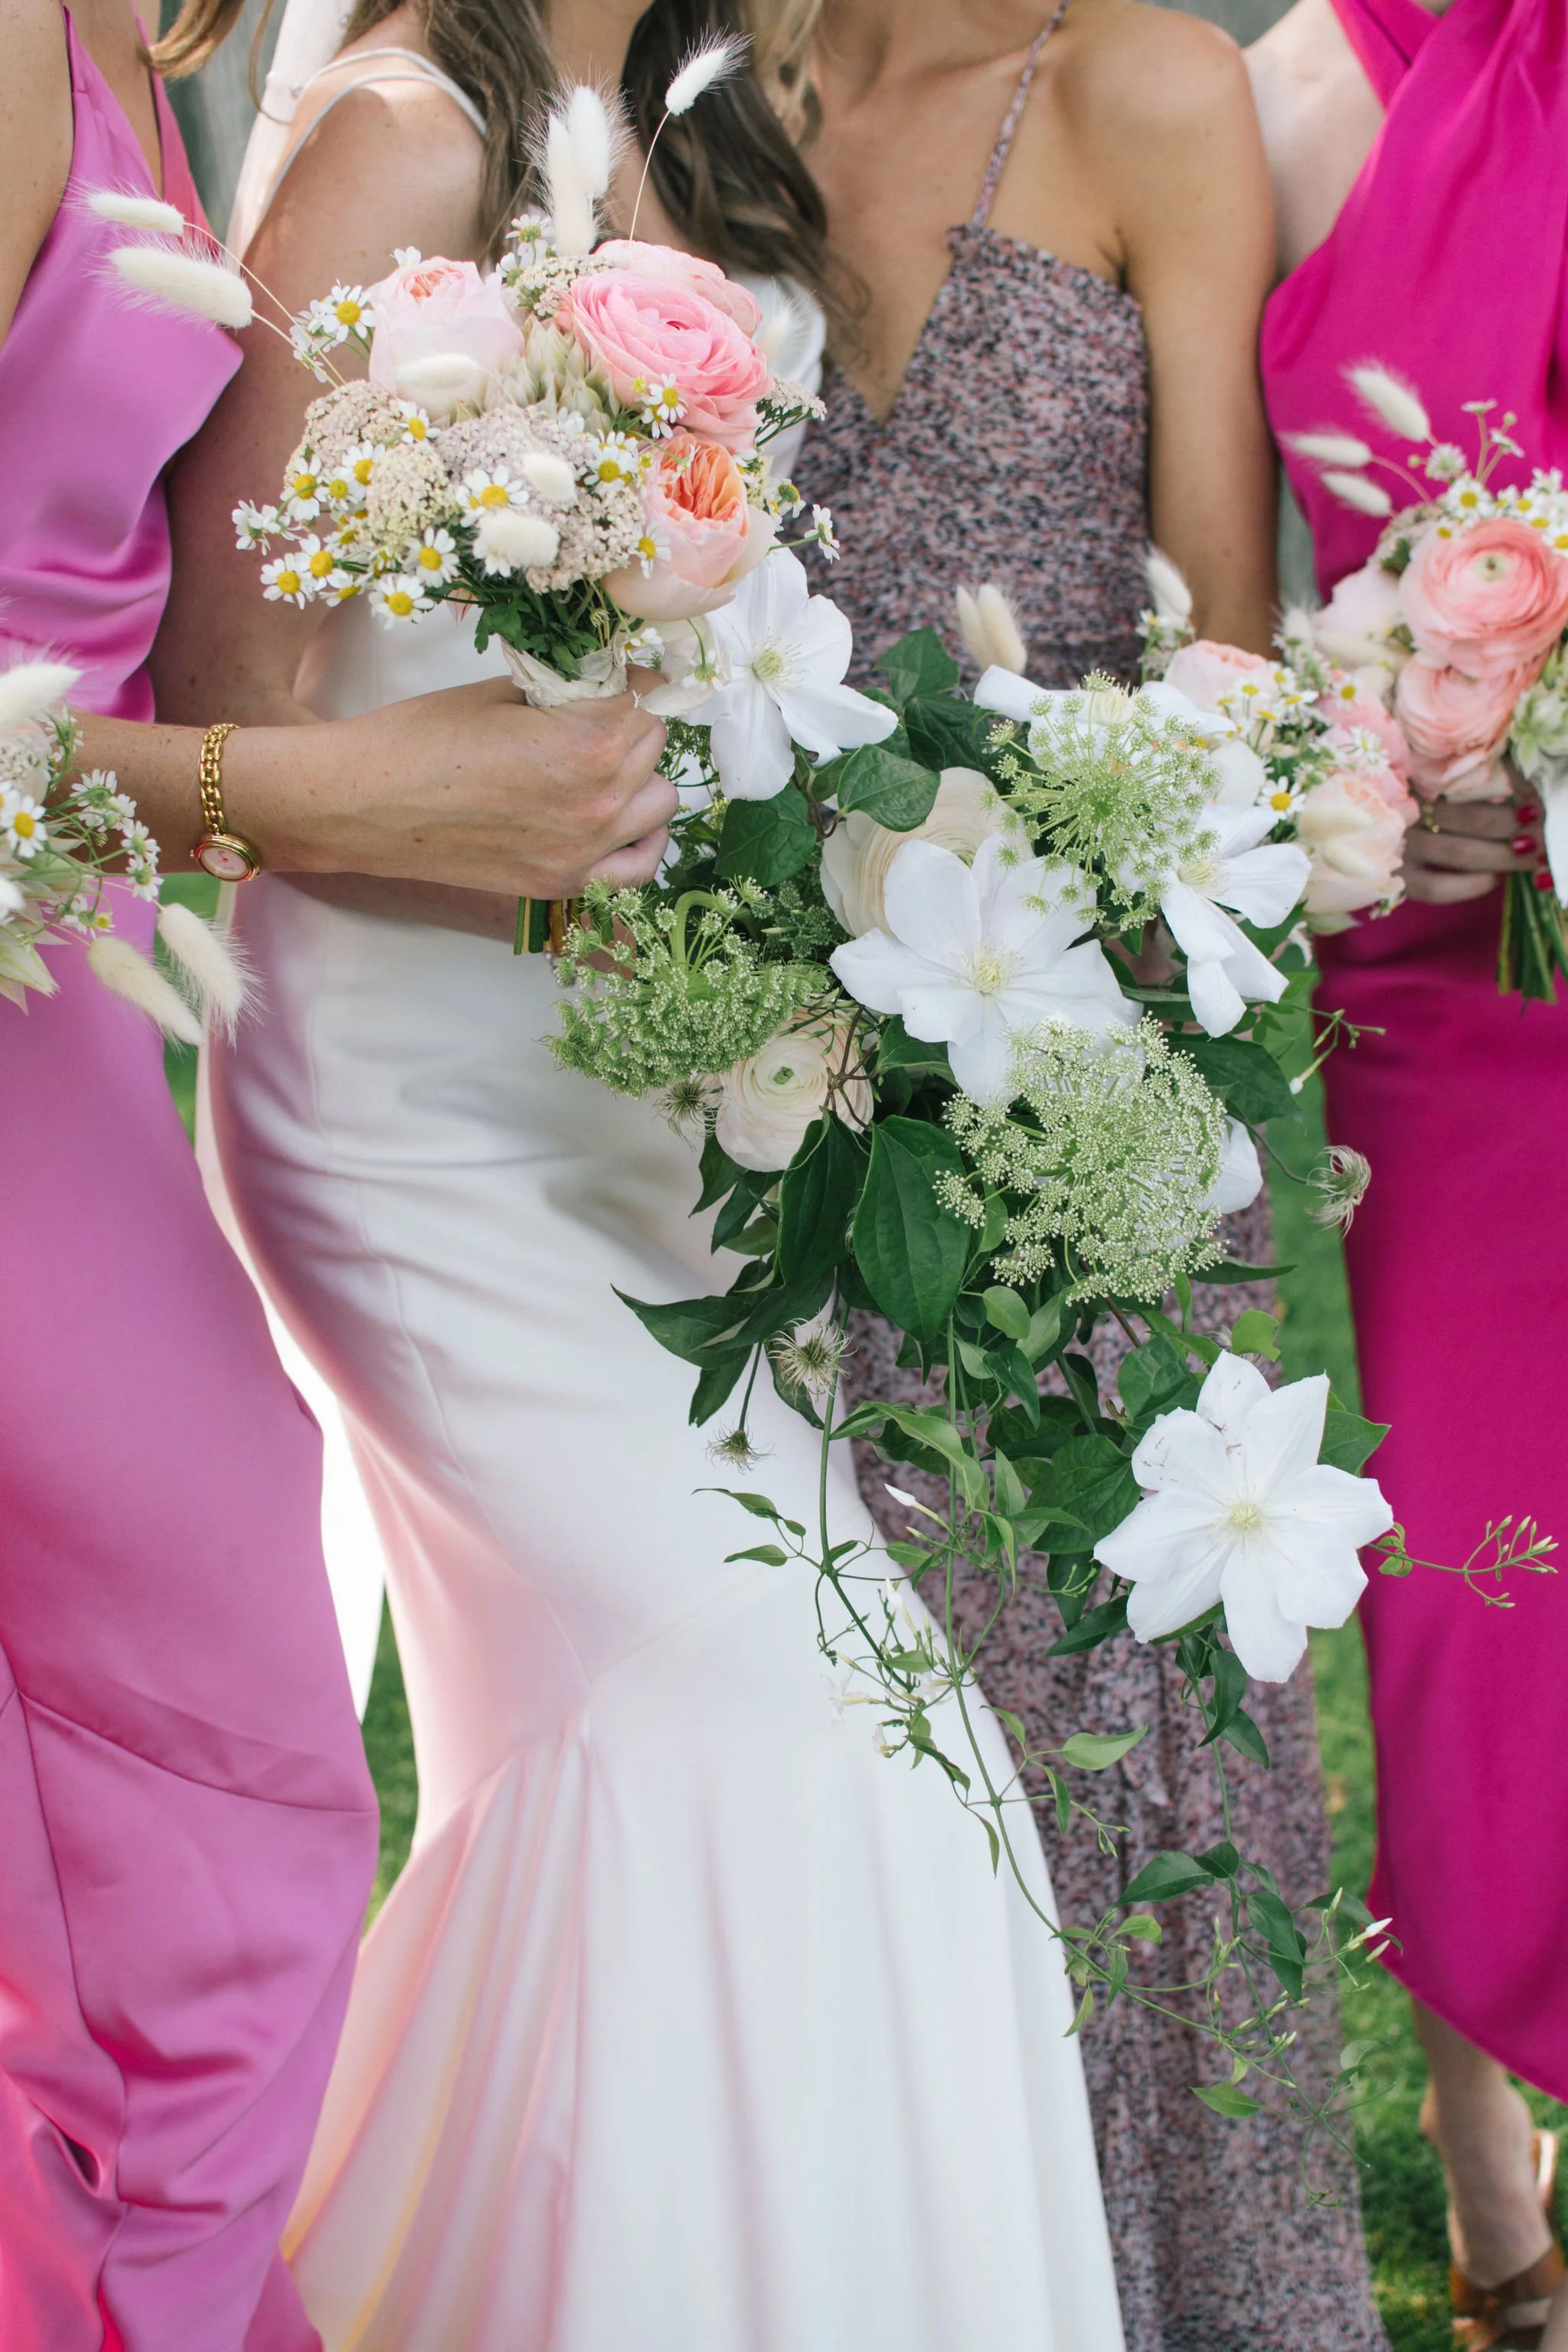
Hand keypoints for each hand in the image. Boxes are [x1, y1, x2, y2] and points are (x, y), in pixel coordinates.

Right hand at [231, 682, 674, 897]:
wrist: (361, 804)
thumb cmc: (419, 738)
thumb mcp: (500, 692)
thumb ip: (565, 688)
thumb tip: (604, 676)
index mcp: (587, 743)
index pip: (647, 693)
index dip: (626, 673)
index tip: (606, 670)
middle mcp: (600, 801)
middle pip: (654, 743)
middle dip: (628, 719)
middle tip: (588, 710)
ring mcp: (585, 850)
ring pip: (660, 800)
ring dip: (638, 774)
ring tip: (596, 760)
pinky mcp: (564, 882)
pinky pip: (640, 865)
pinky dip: (639, 838)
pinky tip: (618, 817)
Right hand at [1401, 789, 1541, 904]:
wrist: (1348, 842)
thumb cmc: (1399, 807)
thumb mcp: (1422, 783)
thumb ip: (1457, 786)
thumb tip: (1516, 793)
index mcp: (1415, 781)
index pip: (1472, 785)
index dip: (1511, 794)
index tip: (1532, 804)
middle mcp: (1406, 812)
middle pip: (1474, 819)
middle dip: (1515, 829)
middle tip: (1539, 834)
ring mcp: (1398, 847)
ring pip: (1462, 853)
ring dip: (1502, 857)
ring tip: (1526, 858)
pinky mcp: (1396, 879)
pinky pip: (1438, 887)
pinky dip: (1471, 886)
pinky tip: (1492, 880)